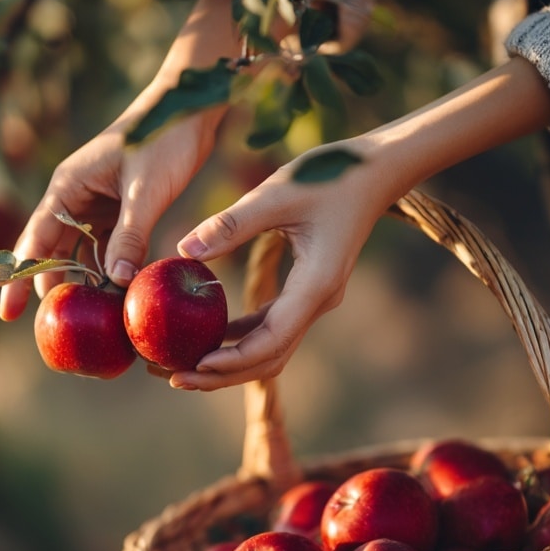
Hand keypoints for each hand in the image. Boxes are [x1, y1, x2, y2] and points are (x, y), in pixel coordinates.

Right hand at [0, 0, 242, 320]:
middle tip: (54, 331)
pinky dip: (109, 270)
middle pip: (52, 252)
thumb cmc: (163, 137)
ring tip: (87, 321)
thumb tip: (115, 282)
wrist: (190, 105)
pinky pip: (107, 246)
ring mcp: (97, 203)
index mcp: (67, 188)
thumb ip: (130, 234)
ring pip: (80, 252)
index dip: (18, 280)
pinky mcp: (120, 207)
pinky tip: (117, 295)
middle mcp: (75, 197)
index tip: (7, 316)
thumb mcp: (146, 190)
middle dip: (50, 289)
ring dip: (83, 283)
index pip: (33, 241)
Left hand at [170, 138, 399, 390]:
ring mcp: (313, 300)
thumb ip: (230, 224)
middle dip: (222, 374)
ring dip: (228, 363)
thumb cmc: (330, 175)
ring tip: (181, 366)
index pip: (273, 340)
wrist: (375, 171)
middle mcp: (317, 302)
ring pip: (269, 349)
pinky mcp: (305, 292)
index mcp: (315, 285)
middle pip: (268, 358)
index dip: (234, 359)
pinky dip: (239, 338)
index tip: (196, 365)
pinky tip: (208, 336)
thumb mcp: (276, 193)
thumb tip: (183, 250)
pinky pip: (270, 327)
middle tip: (174, 379)